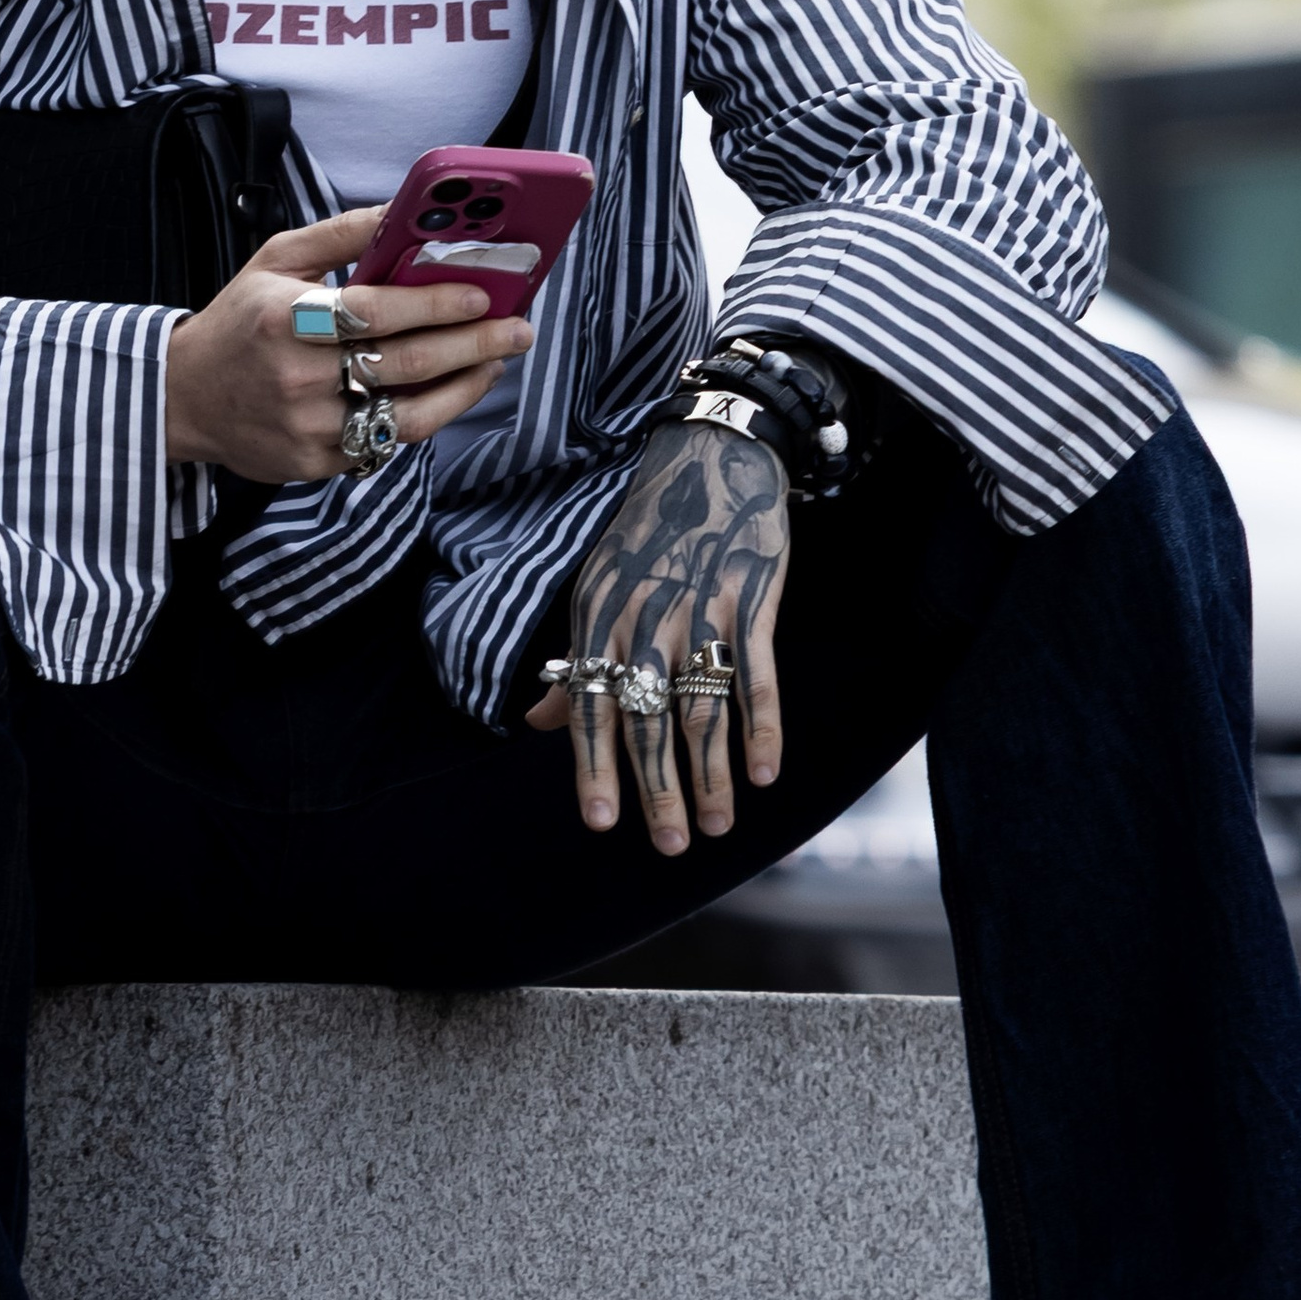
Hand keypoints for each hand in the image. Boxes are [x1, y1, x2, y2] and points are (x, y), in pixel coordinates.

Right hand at [163, 203, 532, 481]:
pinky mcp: (315, 463)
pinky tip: (455, 390)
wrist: (184, 398)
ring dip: (464, 386)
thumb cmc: (240, 320)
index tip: (482, 293)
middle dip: (474, 343)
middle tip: (518, 327)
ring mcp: (307, 426)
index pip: (375, 310)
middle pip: (405, 362)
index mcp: (285, 316)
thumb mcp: (277, 259)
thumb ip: (342, 234)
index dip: (435, 302)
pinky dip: (430, 415)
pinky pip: (386, 442)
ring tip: (496, 360)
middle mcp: (297, 375)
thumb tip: (406, 210)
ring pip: (407, 413)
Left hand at [527, 417, 788, 855]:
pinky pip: (757, 674)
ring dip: (709, 773)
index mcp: (598, 614)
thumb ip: (576, 661)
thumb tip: (536, 721)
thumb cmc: (650, 532)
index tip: (600, 823)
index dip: (593, 766)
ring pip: (701, 706)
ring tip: (713, 827)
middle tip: (667, 846)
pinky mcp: (752, 598)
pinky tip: (764, 773)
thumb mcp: (598, 586)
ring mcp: (700, 606)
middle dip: (656, 787)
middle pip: (646, 716)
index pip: (590, 704)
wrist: (711, 453)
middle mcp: (644, 614)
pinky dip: (762, 725)